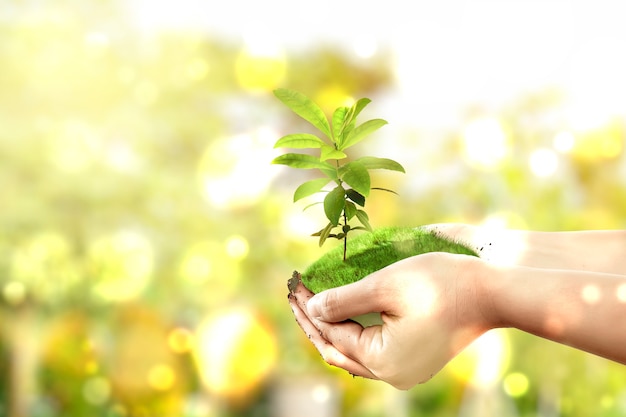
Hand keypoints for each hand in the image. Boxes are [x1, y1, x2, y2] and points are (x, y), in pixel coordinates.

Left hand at [288, 252, 491, 389]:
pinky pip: (373, 349)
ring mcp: (405, 369)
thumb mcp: (384, 286)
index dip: (309, 308)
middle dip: (314, 321)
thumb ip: (343, 300)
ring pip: (354, 352)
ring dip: (333, 326)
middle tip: (295, 295)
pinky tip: (343, 312)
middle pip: (338, 349)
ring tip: (312, 302)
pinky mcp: (415, 359)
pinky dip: (354, 331)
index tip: (294, 284)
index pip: (331, 334)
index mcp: (383, 360)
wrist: (493, 292)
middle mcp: (392, 374)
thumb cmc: (441, 284)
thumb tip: (313, 310)